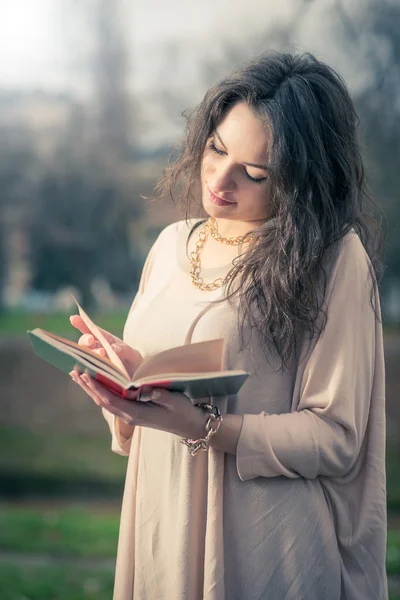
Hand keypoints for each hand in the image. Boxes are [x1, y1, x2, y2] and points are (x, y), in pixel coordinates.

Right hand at [70, 315, 142, 376]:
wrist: (136, 380)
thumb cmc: (134, 364)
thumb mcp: (134, 355)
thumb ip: (126, 350)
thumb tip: (114, 348)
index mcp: (107, 341)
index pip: (93, 331)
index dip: (82, 324)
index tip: (73, 318)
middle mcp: (98, 350)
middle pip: (86, 342)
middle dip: (86, 339)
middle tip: (91, 339)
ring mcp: (95, 362)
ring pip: (85, 356)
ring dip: (90, 354)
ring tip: (101, 353)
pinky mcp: (94, 376)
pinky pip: (85, 371)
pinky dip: (83, 370)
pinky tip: (85, 370)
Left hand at [70, 370, 206, 438]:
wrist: (191, 426)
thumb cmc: (184, 412)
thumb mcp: (175, 401)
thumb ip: (159, 394)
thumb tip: (143, 388)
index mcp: (136, 413)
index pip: (111, 400)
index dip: (97, 387)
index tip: (86, 374)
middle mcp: (130, 415)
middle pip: (102, 401)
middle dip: (88, 386)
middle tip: (74, 371)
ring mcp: (131, 415)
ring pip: (105, 402)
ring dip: (91, 389)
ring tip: (78, 375)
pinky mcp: (134, 412)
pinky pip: (112, 401)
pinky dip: (101, 391)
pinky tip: (96, 384)